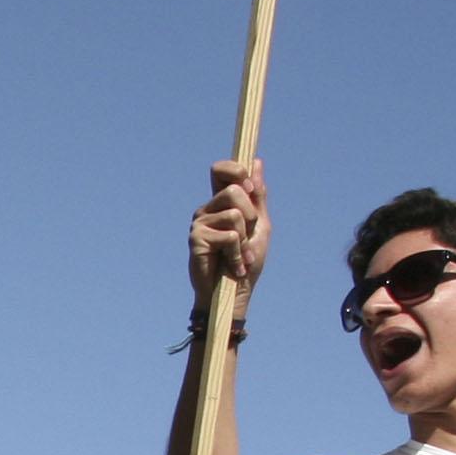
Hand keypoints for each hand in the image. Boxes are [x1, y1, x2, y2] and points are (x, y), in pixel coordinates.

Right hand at [191, 158, 267, 299]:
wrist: (235, 293)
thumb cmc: (246, 261)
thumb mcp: (259, 225)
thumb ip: (258, 196)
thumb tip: (257, 162)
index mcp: (220, 202)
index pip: (220, 169)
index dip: (236, 171)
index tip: (250, 189)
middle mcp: (207, 209)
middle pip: (235, 190)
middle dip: (251, 216)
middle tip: (246, 237)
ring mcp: (199, 223)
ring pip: (236, 214)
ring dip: (246, 239)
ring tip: (241, 256)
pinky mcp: (196, 239)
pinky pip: (230, 235)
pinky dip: (239, 254)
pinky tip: (235, 266)